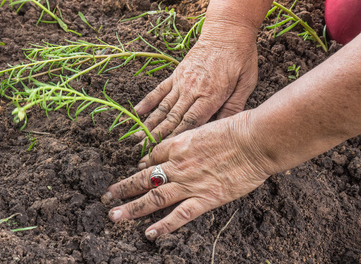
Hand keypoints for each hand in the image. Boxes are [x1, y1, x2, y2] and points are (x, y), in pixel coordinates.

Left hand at [104, 111, 271, 240]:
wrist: (255, 140)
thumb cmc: (235, 129)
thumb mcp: (206, 127)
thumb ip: (190, 138)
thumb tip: (179, 145)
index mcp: (179, 144)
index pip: (153, 156)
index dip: (143, 164)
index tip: (137, 170)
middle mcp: (178, 164)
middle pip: (144, 177)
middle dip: (124, 187)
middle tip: (106, 196)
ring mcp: (190, 182)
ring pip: (154, 197)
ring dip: (132, 208)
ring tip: (114, 216)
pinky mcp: (206, 198)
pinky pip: (180, 215)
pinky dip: (164, 226)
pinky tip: (149, 234)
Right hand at [133, 35, 257, 140]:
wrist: (227, 30)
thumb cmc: (241, 57)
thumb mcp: (246, 83)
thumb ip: (234, 106)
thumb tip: (224, 128)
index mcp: (211, 94)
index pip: (192, 122)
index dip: (177, 139)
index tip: (165, 153)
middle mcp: (193, 89)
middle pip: (173, 118)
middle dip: (158, 137)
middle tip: (144, 152)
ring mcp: (182, 81)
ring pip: (163, 107)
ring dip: (149, 124)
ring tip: (136, 138)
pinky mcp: (177, 74)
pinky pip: (159, 90)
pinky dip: (147, 102)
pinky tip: (137, 113)